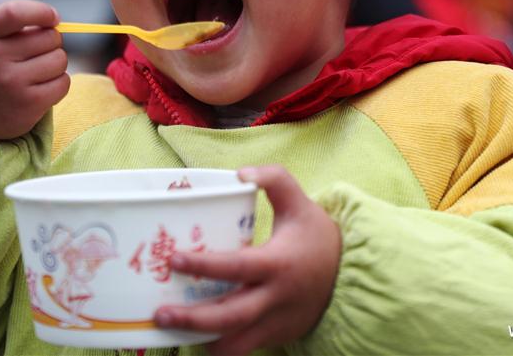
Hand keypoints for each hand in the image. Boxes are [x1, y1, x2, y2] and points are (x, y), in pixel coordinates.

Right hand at [0, 0, 69, 139]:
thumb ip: (16, 24)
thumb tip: (56, 22)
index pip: (15, 13)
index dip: (41, 11)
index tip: (53, 17)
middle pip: (50, 37)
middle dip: (50, 43)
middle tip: (33, 56)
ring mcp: (11, 82)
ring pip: (60, 60)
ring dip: (55, 65)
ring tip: (34, 73)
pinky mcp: (29, 104)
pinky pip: (64, 83)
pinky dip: (58, 84)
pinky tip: (39, 89)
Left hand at [154, 165, 341, 355]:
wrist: (351, 275)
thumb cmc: (317, 236)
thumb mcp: (299, 202)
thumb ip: (273, 179)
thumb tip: (239, 174)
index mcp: (278, 264)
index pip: (236, 267)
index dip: (203, 265)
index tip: (174, 259)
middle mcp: (275, 298)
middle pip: (229, 317)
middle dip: (192, 320)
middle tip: (161, 314)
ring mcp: (276, 323)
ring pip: (235, 344)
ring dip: (202, 341)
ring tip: (171, 331)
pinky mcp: (276, 337)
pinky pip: (243, 348)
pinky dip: (220, 345)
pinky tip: (196, 336)